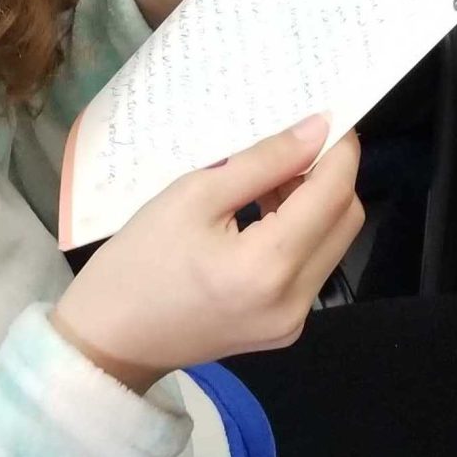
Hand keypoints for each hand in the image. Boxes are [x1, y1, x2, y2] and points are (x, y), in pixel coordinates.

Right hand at [51, 118, 363, 391]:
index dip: (339, 149)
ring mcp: (294, 321)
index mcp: (268, 265)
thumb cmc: (139, 261)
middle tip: (292, 146)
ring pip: (334, 243)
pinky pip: (312, 267)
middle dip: (331, 175)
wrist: (111, 341)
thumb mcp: (193, 195)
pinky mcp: (285, 328)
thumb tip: (317, 130)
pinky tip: (265, 215)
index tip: (326, 116)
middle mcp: (295, 300)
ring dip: (316, 204)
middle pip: (346, 219)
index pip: (334, 193)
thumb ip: (263, 161)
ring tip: (270, 179)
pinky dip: (301, 234)